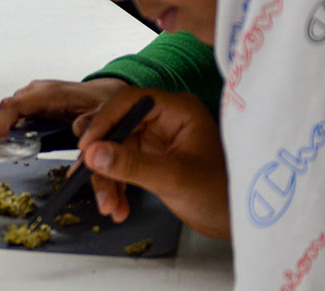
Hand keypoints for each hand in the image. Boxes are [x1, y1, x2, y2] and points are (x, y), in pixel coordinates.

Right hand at [0, 77, 127, 138]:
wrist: (110, 91)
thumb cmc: (107, 100)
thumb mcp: (107, 116)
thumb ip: (94, 129)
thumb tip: (82, 147)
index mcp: (52, 94)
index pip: (14, 105)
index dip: (3, 126)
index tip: (5, 146)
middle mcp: (40, 91)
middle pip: (10, 110)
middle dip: (9, 132)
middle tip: (18, 152)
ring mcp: (38, 96)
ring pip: (14, 112)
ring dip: (15, 131)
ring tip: (26, 149)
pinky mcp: (40, 103)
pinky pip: (22, 114)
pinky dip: (23, 129)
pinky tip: (35, 142)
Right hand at [77, 86, 228, 239]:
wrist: (237, 221)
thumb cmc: (221, 194)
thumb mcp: (175, 178)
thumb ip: (132, 165)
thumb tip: (93, 153)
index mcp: (177, 110)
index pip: (129, 102)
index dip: (104, 121)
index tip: (87, 148)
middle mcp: (163, 120)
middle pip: (116, 128)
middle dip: (102, 160)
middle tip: (92, 181)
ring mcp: (155, 139)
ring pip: (113, 151)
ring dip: (107, 180)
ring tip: (109, 207)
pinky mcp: (149, 159)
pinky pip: (120, 167)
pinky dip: (115, 187)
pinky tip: (117, 208)